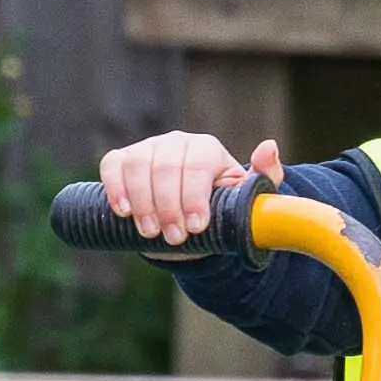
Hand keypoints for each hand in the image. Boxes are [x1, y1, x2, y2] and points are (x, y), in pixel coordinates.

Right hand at [99, 130, 282, 246]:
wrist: (192, 223)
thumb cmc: (222, 209)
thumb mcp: (247, 199)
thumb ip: (265, 177)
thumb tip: (268, 147)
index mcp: (207, 149)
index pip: (197, 165)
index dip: (194, 196)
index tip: (196, 226)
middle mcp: (176, 143)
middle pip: (166, 168)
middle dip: (169, 207)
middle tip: (173, 237)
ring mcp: (148, 148)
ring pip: (138, 166)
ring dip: (142, 202)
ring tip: (151, 232)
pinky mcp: (123, 160)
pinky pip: (112, 165)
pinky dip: (114, 186)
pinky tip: (122, 211)